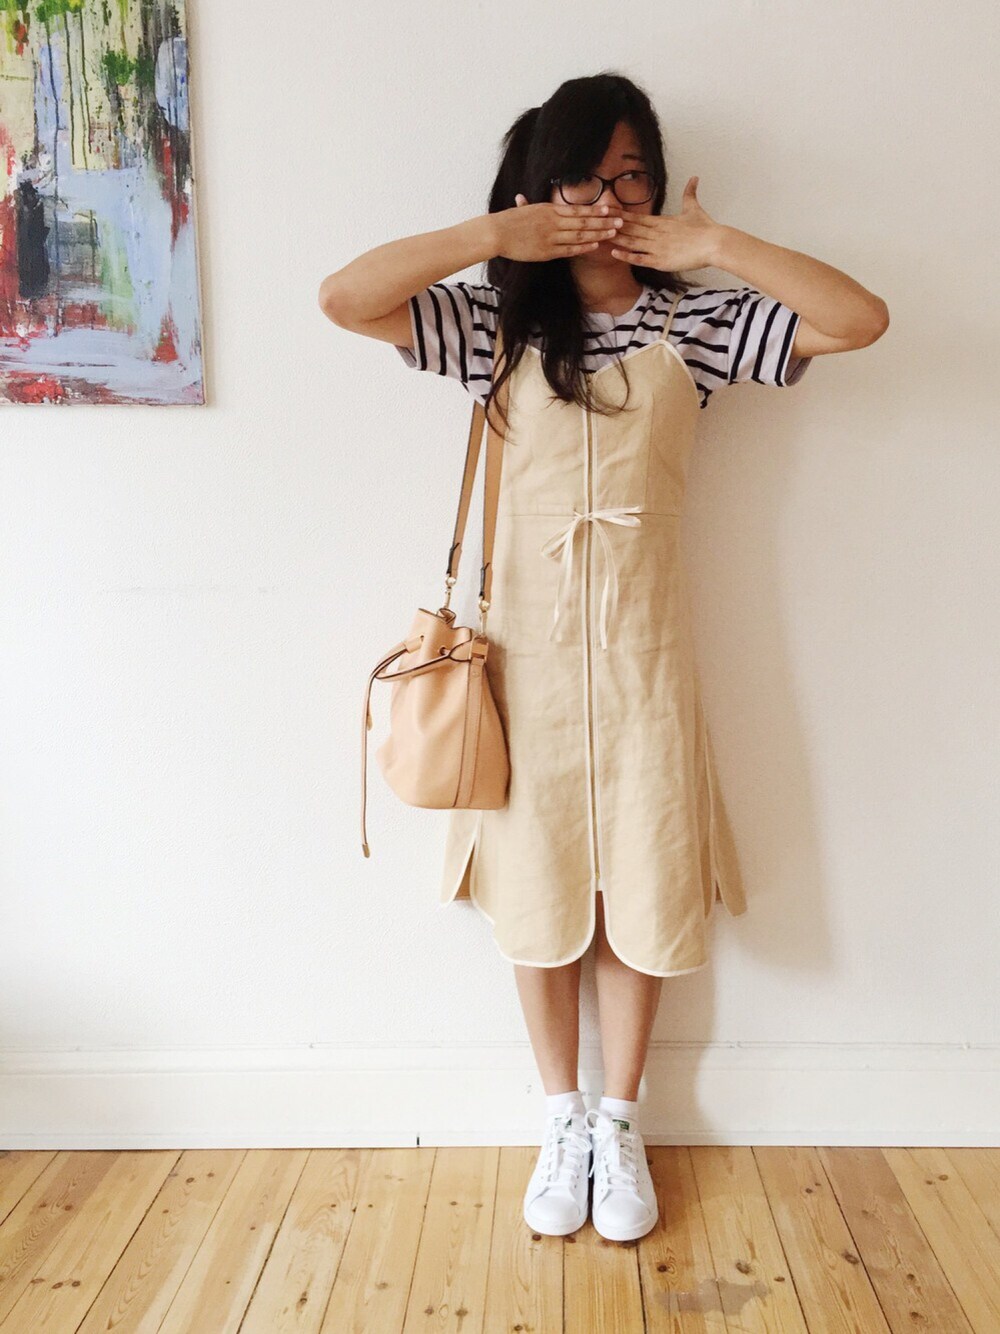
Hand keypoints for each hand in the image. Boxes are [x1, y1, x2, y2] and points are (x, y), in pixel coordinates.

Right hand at [492, 194, 625, 262]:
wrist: (495, 232)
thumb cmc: (507, 222)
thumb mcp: (523, 210)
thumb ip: (530, 206)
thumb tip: (524, 198)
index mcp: (549, 209)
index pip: (577, 209)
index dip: (595, 209)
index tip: (609, 208)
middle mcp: (553, 221)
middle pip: (584, 220)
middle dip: (604, 221)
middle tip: (621, 220)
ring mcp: (551, 236)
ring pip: (580, 234)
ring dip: (598, 233)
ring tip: (614, 233)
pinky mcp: (546, 250)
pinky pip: (569, 248)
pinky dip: (583, 246)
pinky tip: (595, 245)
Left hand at [610, 176, 723, 271]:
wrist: (715, 242)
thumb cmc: (706, 227)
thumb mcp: (694, 208)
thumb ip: (690, 193)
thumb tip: (694, 177)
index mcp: (661, 222)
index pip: (636, 217)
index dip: (620, 215)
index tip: (607, 211)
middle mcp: (656, 233)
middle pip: (630, 228)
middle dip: (612, 225)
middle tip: (595, 221)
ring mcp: (657, 247)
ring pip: (632, 242)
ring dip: (616, 239)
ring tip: (599, 235)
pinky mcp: (661, 260)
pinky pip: (640, 258)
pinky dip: (627, 256)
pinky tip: (614, 253)